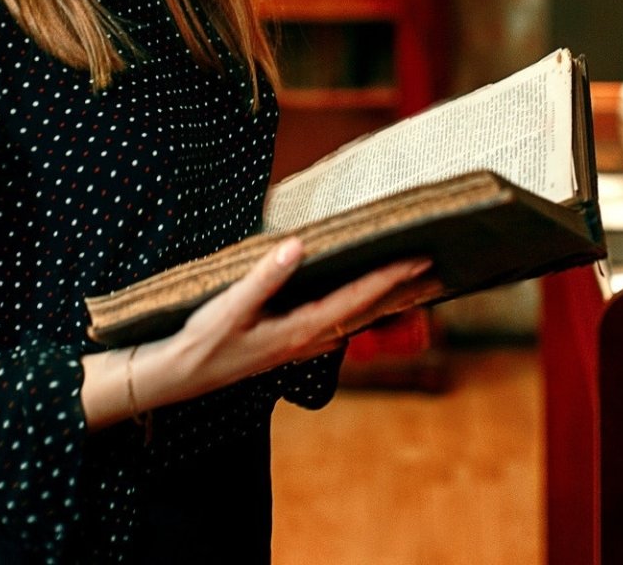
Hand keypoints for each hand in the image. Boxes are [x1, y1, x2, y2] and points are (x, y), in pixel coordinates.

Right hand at [148, 238, 434, 407]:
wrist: (183, 376)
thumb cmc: (204, 340)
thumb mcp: (230, 306)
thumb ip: (264, 275)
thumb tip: (297, 246)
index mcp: (300, 330)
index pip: (356, 300)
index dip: (390, 279)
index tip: (419, 260)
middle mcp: (309, 340)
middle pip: (368, 313)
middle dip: (404, 291)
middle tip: (438, 269)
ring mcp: (303, 345)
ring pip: (358, 321)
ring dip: (387, 302)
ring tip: (414, 284)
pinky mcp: (293, 343)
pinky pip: (340, 325)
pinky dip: (362, 310)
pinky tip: (365, 304)